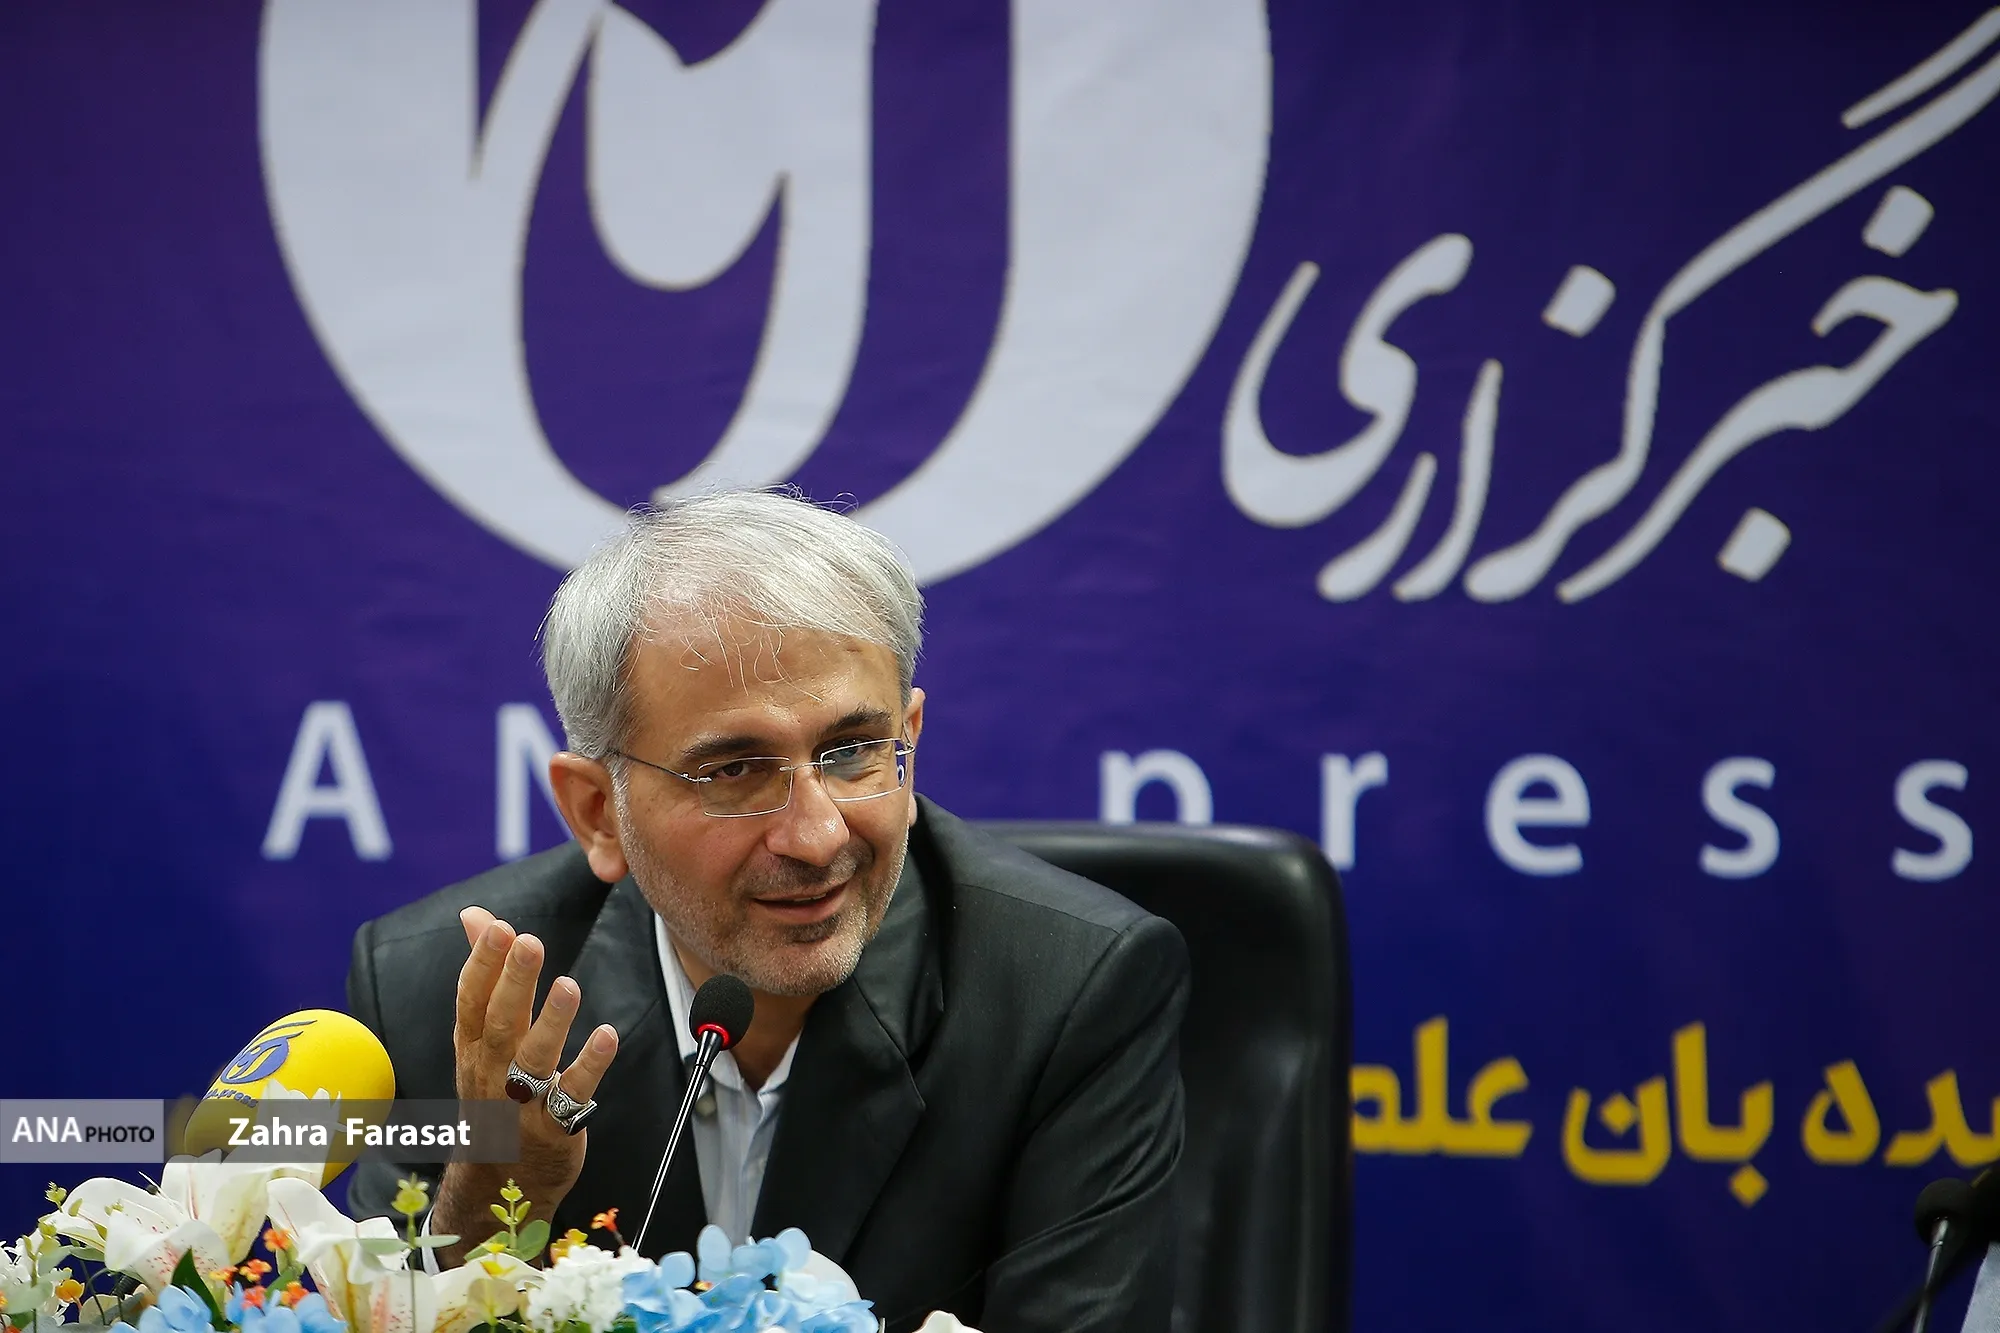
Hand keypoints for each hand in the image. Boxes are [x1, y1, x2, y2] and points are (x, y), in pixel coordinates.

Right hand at [429, 905, 618, 1265]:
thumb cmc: (493, 1091)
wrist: (497, 1183)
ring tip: (568, 985)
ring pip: (533, 1060)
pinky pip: (572, 1096)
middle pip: (499, 1023)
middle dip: (514, 982)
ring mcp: (520, 1104)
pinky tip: (606, 1035)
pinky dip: (589, 1066)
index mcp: (472, 1046)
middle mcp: (490, 1072)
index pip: (470, 1000)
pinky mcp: (554, 1128)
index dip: (482, 964)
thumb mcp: (480, 1036)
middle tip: (529, 940)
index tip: (498, 927)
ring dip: (551, 1022)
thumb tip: (475, 914)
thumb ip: (485, 972)